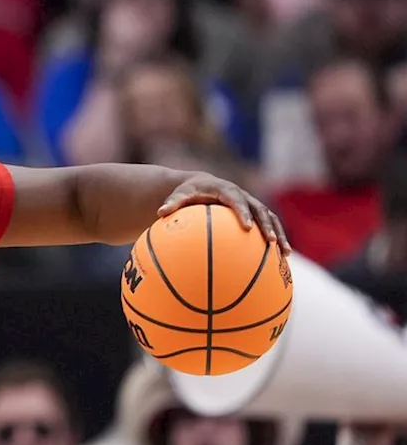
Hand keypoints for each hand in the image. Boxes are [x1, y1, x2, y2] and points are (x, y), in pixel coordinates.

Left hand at [157, 173, 291, 253]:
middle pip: (259, 209)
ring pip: (270, 217)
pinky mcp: (255, 213)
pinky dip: (277, 239)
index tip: (247, 227)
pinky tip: (281, 259)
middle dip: (266, 225)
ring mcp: (251, 204)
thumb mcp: (178, 196)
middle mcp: (242, 195)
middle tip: (271, 241)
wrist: (202, 185)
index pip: (236, 200)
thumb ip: (172, 204)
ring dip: (279, 233)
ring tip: (284, 252)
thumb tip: (160, 213)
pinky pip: (269, 225)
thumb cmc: (188, 193)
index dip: (243, 213)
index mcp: (225, 189)